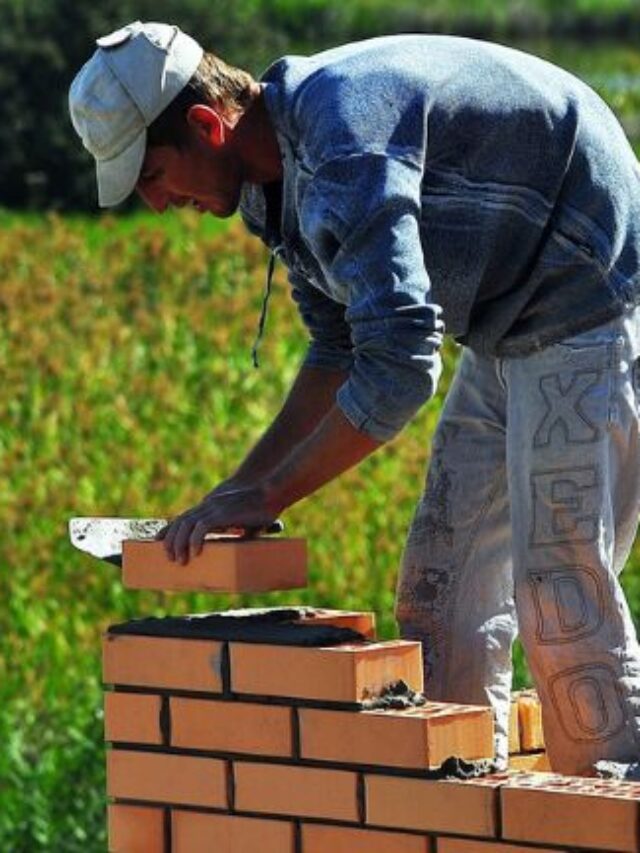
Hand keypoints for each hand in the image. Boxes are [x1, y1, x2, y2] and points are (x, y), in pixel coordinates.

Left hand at [157, 481, 278, 564]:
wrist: (271, 492)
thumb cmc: (261, 507)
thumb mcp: (244, 520)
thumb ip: (237, 531)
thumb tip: (238, 549)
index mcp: (211, 506)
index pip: (183, 517)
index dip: (169, 528)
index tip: (158, 540)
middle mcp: (208, 505)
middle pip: (180, 521)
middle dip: (171, 540)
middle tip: (169, 558)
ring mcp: (214, 507)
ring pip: (187, 525)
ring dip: (180, 543)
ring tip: (179, 560)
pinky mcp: (222, 513)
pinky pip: (202, 527)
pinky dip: (195, 540)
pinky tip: (195, 552)